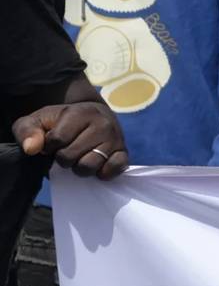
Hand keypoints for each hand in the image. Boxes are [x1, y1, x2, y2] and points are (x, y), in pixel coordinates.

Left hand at [12, 102, 127, 178]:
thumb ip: (27, 131)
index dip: (48, 147)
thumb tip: (32, 149)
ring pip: (90, 166)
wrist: (91, 116)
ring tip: (79, 158)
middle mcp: (101, 124)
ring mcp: (115, 138)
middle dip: (63, 159)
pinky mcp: (124, 152)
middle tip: (65, 151)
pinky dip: (103, 172)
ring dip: (80, 168)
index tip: (51, 143)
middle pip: (71, 156)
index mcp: (79, 113)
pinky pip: (114, 168)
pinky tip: (96, 166)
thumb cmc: (60, 122)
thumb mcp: (37, 120)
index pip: (56, 140)